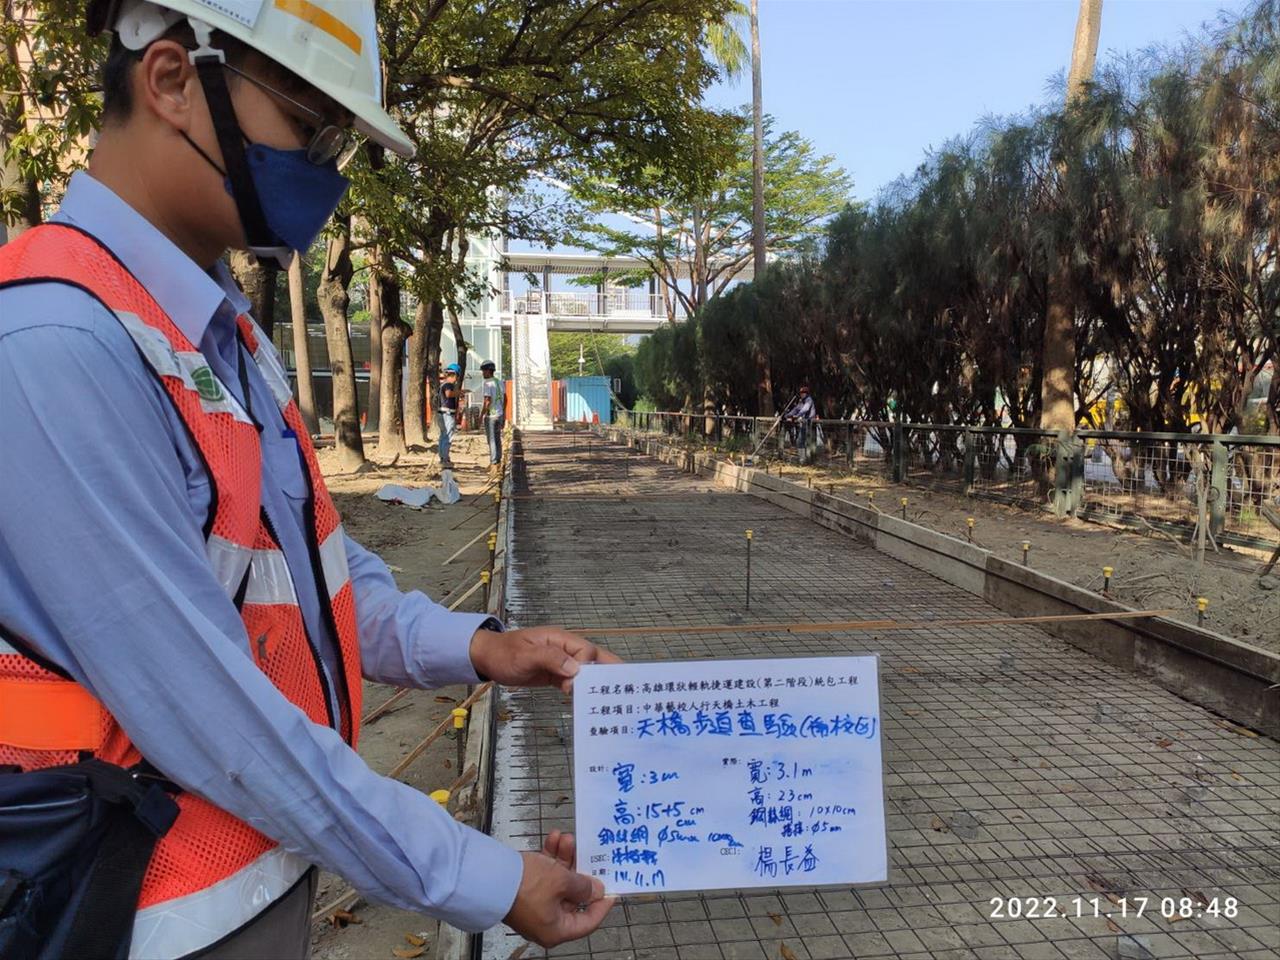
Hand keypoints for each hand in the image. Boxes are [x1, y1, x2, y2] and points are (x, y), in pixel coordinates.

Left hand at [469, 626, 621, 692]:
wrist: (488, 658)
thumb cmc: (504, 654)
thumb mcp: (524, 656)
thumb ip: (550, 658)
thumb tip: (576, 668)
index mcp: (560, 639)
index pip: (585, 651)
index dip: (588, 667)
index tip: (581, 685)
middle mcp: (565, 649)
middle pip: (593, 659)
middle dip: (609, 672)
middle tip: (628, 688)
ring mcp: (561, 662)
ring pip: (587, 671)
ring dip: (598, 683)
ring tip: (615, 700)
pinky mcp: (556, 674)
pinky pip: (574, 682)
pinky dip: (582, 691)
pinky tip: (590, 704)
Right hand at [504, 831, 614, 947]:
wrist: (491, 876)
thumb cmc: (529, 885)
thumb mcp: (563, 882)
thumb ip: (584, 887)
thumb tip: (597, 891)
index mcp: (557, 929)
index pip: (588, 922)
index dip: (602, 904)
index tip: (611, 888)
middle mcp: (546, 921)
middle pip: (572, 896)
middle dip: (578, 868)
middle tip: (585, 851)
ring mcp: (534, 905)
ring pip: (558, 880)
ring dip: (564, 857)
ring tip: (566, 837)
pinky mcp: (524, 890)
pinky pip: (543, 875)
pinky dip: (549, 858)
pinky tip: (553, 837)